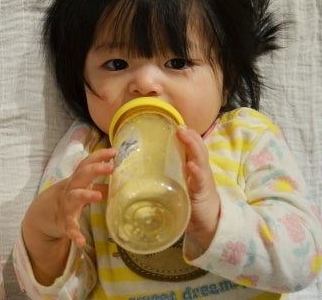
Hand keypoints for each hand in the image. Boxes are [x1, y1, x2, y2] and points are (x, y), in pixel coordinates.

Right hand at [53, 148, 114, 247]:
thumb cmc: (71, 197)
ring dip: (86, 195)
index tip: (113, 151)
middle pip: (81, 175)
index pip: (86, 164)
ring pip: (75, 197)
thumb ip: (99, 184)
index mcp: (77, 180)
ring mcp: (67, 205)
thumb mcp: (83, 188)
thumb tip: (120, 177)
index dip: (98, 156)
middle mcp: (71, 189)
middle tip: (110, 167)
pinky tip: (81, 242)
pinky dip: (75, 235)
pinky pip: (70, 228)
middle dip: (95, 169)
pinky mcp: (65, 223)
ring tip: (98, 196)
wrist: (46, 215)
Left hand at [176, 126, 220, 252]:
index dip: (186, 135)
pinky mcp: (202, 193)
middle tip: (179, 126)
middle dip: (189, 136)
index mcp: (193, 167)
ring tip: (183, 134)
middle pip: (197, 148)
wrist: (208, 224)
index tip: (175, 124)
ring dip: (192, 146)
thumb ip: (165, 176)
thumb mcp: (178, 186)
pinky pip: (199, 180)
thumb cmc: (190, 203)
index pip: (192, 147)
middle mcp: (199, 170)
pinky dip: (196, 172)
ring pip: (200, 159)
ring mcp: (202, 180)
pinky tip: (190, 165)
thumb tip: (138, 168)